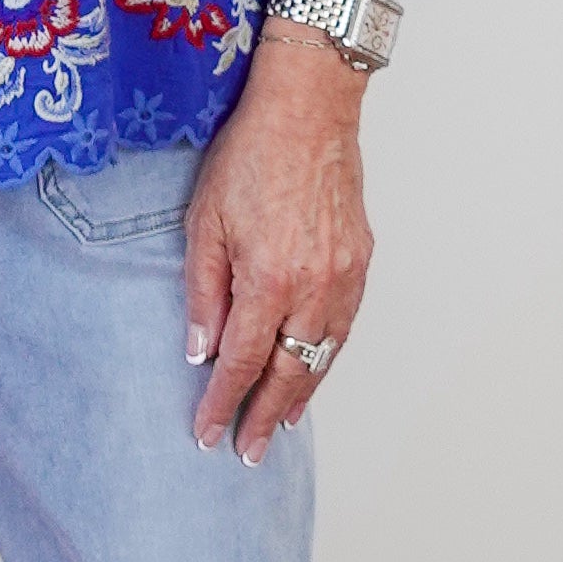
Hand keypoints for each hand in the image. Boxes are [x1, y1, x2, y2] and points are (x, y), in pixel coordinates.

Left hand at [185, 30, 372, 460]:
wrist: (309, 109)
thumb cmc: (250, 155)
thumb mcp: (203, 222)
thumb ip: (203, 292)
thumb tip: (201, 351)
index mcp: (268, 279)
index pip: (243, 363)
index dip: (223, 404)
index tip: (207, 434)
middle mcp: (313, 286)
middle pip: (290, 373)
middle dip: (264, 417)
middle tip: (246, 452)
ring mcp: (344, 276)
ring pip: (323, 356)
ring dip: (301, 395)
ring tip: (278, 425)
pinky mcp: (361, 261)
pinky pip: (344, 326)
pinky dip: (327, 358)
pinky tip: (313, 372)